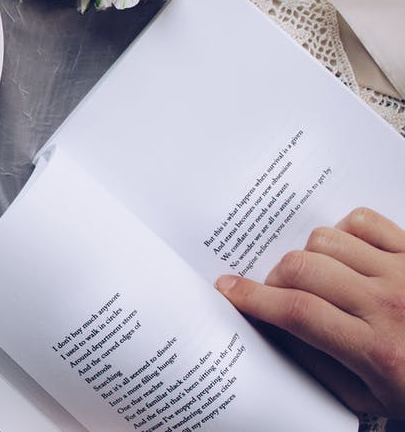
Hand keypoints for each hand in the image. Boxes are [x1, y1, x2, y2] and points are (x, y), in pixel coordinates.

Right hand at [215, 207, 404, 417]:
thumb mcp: (368, 397)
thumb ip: (316, 365)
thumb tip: (271, 329)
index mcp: (376, 350)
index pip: (296, 311)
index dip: (252, 297)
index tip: (228, 289)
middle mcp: (389, 304)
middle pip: (302, 269)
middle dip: (275, 279)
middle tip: (278, 293)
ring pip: (325, 240)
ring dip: (309, 256)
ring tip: (317, 277)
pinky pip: (363, 220)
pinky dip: (343, 231)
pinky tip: (345, 255)